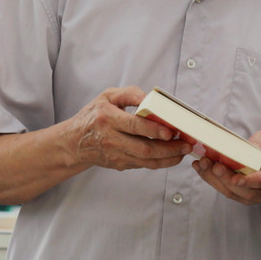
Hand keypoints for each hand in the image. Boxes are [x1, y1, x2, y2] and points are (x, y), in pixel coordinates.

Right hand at [67, 86, 192, 170]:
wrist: (74, 142)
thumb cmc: (94, 116)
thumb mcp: (107, 96)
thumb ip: (130, 93)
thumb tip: (151, 97)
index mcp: (107, 119)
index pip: (133, 126)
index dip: (154, 130)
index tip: (171, 132)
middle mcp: (110, 139)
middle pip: (143, 148)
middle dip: (168, 148)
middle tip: (186, 144)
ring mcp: (115, 154)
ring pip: (146, 160)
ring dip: (168, 157)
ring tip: (184, 151)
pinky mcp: (120, 164)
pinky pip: (144, 165)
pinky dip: (161, 162)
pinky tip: (173, 156)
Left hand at [194, 130, 260, 205]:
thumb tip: (251, 147)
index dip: (249, 181)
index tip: (236, 179)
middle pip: (243, 190)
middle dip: (226, 179)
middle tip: (215, 166)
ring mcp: (249, 194)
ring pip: (230, 192)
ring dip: (214, 178)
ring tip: (204, 163)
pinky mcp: (236, 194)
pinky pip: (222, 189)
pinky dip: (209, 178)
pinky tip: (199, 166)